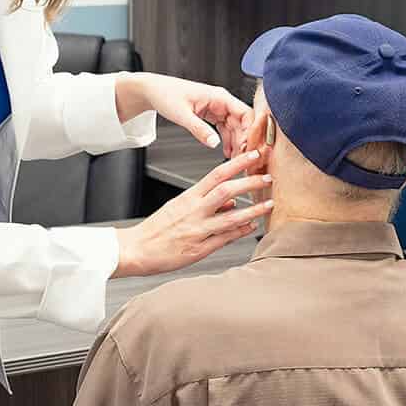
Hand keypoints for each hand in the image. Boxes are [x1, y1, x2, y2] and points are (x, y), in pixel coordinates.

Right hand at [114, 150, 272, 277]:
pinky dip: (240, 232)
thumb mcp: (178, 208)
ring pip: (231, 217)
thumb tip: (231, 203)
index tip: (254, 155)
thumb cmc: (156, 229)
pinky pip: (225, 238)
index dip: (238, 163)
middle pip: (227, 191)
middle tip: (268, 177)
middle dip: (250, 182)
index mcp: (188, 198)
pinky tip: (252, 227)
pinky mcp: (199, 249)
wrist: (135, 250)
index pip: (217, 174)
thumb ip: (205, 202)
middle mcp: (194, 211)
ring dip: (253, 210)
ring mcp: (198, 230)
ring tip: (269, 204)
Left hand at [119, 73, 251, 156]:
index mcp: (219, 96)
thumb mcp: (183, 115)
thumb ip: (199, 130)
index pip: (245, 113)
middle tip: (243, 158)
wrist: (154, 91)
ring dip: (236, 142)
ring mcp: (217, 108)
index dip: (250, 131)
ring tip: (236, 159)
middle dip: (244, 140)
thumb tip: (214, 143)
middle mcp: (221, 101)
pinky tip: (226, 152)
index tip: (247, 147)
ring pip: (235, 127)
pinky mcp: (212, 114)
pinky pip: (225, 128)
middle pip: (243, 122)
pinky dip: (227, 140)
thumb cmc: (166, 94)